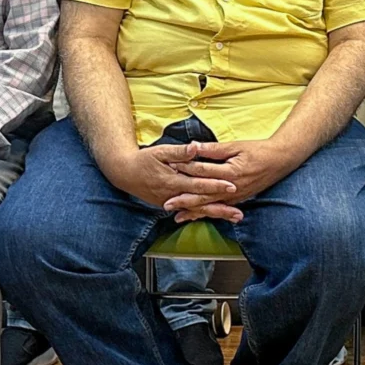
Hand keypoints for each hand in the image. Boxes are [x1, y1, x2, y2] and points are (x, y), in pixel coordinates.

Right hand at [104, 142, 241, 222]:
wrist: (125, 174)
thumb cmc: (143, 160)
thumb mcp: (161, 152)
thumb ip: (180, 152)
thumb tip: (195, 148)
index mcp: (173, 181)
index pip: (199, 184)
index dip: (216, 185)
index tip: (232, 186)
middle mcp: (174, 196)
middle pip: (201, 204)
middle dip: (221, 209)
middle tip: (239, 213)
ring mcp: (172, 203)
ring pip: (197, 211)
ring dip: (216, 214)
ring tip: (234, 217)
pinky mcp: (170, 206)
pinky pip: (190, 211)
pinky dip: (204, 214)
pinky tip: (216, 216)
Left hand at [170, 138, 302, 219]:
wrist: (280, 160)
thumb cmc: (258, 150)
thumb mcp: (235, 146)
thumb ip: (213, 149)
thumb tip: (193, 146)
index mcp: (230, 172)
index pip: (202, 171)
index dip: (185, 169)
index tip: (169, 169)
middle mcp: (232, 188)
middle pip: (203, 195)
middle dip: (184, 200)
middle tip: (167, 204)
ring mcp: (235, 196)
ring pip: (211, 205)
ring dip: (193, 211)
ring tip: (178, 216)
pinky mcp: (238, 198)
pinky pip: (219, 208)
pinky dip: (207, 212)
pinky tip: (197, 216)